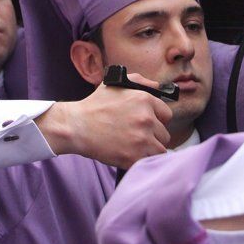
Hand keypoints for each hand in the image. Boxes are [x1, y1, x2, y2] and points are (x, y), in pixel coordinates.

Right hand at [36, 73, 171, 167]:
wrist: (76, 126)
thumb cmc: (95, 106)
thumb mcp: (117, 85)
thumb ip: (141, 82)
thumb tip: (158, 87)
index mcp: (145, 99)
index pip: (167, 115)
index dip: (157, 120)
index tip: (147, 124)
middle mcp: (146, 118)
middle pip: (164, 134)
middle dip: (153, 136)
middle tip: (138, 137)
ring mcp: (141, 139)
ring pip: (160, 150)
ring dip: (150, 150)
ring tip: (135, 147)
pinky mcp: (133, 156)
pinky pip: (149, 162)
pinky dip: (141, 161)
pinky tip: (130, 155)